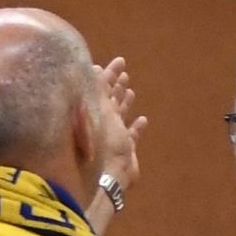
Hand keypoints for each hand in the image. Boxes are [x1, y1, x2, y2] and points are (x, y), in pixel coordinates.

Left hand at [95, 57, 147, 191]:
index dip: (110, 73)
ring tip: (130, 91)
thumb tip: (93, 68)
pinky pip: (133, 134)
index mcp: (97, 110)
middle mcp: (104, 120)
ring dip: (126, 102)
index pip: (102, 86)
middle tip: (124, 73)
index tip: (119, 61)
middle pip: (111, 98)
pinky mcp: (126, 147)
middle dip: (117, 85)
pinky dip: (137, 127)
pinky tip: (143, 120)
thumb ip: (98, 90)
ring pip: (121, 114)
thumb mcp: (100, 111)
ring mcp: (115, 134)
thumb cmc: (103, 143)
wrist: (110, 174)